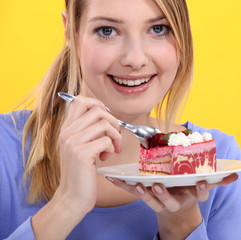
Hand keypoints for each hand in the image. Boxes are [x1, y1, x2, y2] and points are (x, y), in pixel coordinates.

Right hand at [57, 96, 121, 213]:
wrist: (72, 197)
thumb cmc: (81, 172)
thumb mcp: (80, 147)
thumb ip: (88, 131)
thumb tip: (107, 115)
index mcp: (66, 128)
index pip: (80, 100)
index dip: (98, 104)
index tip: (107, 118)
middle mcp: (67, 132)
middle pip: (97, 110)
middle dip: (113, 122)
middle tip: (115, 137)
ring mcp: (73, 142)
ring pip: (104, 124)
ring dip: (115, 136)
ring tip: (111, 149)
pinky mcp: (82, 153)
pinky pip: (106, 140)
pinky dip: (111, 148)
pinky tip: (105, 158)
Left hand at [109, 173, 237, 238]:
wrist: (176, 214)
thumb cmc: (188, 194)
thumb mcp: (202, 189)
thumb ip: (218, 181)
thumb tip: (236, 176)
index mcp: (191, 196)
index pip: (199, 194)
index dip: (201, 189)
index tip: (202, 182)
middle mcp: (176, 202)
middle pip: (170, 202)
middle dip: (164, 195)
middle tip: (157, 186)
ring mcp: (160, 203)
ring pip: (152, 202)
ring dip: (143, 194)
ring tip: (136, 185)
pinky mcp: (148, 200)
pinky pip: (136, 194)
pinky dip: (124, 187)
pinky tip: (113, 178)